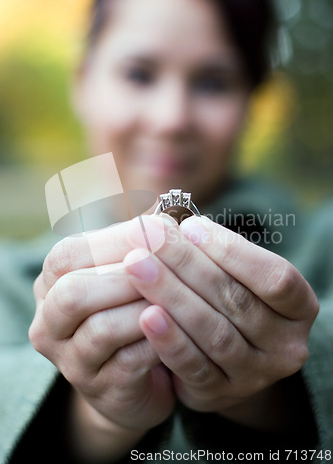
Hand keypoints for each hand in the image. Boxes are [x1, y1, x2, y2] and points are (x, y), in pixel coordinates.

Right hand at [29, 218, 174, 459]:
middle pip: (74, 293)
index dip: (116, 240)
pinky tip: (183, 327)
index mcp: (53, 284)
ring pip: (102, 329)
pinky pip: (129, 362)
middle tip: (170, 263)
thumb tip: (167, 212)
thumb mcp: (129, 272)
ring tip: (180, 293)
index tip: (161, 229)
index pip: (71, 254)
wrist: (135, 375)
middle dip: (126, 275)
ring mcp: (71, 360)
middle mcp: (50, 323)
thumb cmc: (132, 310)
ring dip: (146, 307)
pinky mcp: (100, 389)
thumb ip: (141, 241)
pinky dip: (159, 340)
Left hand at [124, 215, 318, 430]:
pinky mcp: (221, 393)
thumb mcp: (234, 274)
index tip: (189, 226)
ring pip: (214, 332)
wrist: (227, 357)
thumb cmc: (230, 298)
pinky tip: (146, 315)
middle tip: (150, 236)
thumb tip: (169, 221)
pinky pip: (194, 367)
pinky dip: (169, 340)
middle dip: (187, 264)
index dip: (231, 251)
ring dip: (172, 295)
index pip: (275, 278)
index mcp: (299, 308)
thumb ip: (212, 251)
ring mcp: (256, 375)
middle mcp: (285, 344)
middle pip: (236, 300)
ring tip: (137, 265)